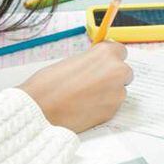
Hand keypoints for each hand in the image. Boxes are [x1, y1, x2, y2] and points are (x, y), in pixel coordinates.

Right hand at [18, 41, 132, 132]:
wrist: (40, 110)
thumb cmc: (48, 84)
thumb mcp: (72, 61)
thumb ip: (92, 62)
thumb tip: (99, 65)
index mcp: (106, 53)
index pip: (120, 51)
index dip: (110, 59)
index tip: (103, 64)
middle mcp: (117, 71)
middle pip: (124, 72)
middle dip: (112, 76)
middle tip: (94, 83)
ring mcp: (117, 93)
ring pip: (119, 90)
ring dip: (108, 92)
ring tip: (85, 97)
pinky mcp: (113, 111)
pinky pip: (113, 106)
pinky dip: (103, 106)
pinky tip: (85, 107)